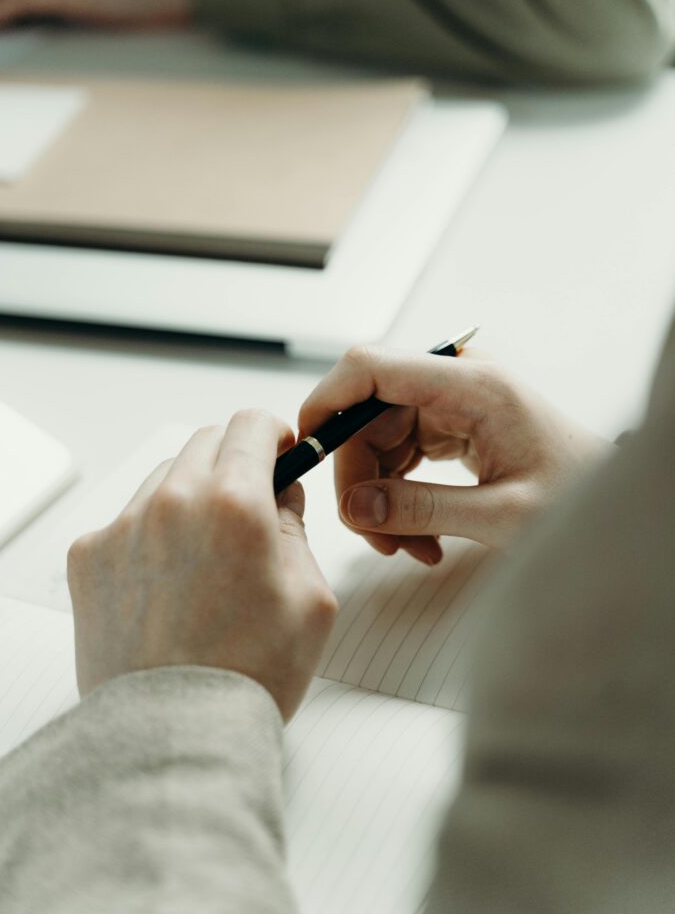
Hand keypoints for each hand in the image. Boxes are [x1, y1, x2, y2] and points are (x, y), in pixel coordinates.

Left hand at [67, 413, 336, 720]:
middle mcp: (172, 501)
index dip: (273, 434)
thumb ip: (298, 529)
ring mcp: (123, 527)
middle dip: (234, 462)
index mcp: (234, 502)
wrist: (175, 733)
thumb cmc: (249, 674)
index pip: (250, 425)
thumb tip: (281, 496)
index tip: (279, 449)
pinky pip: (127, 520)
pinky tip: (171, 581)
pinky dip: (152, 533)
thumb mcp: (311, 597)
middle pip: (205, 442)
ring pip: (165, 478)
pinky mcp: (89, 558)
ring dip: (192, 496)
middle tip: (250, 505)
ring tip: (208, 554)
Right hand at [298, 346, 610, 562]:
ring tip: (412, 547)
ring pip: (377, 440)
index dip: (326, 399)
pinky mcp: (450, 423)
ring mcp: (452, 401)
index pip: (371, 366)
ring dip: (381, 497)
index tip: (306, 446)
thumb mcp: (501, 516)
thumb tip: (355, 506)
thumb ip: (422, 510)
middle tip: (379, 538)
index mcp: (472, 385)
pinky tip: (422, 535)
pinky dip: (399, 495)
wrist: (608, 498)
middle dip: (361, 480)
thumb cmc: (576, 496)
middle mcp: (456, 383)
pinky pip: (399, 454)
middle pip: (367, 415)